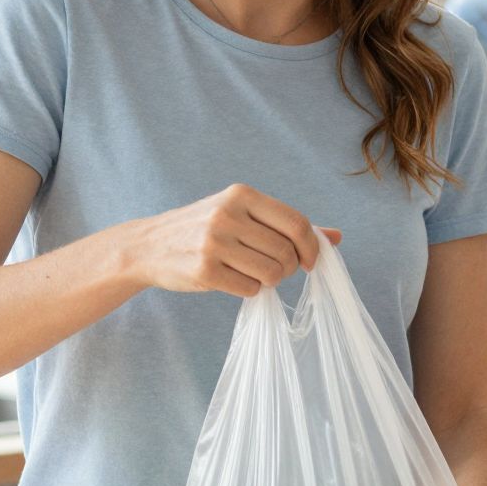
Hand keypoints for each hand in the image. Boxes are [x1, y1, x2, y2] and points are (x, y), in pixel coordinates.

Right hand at [133, 184, 339, 297]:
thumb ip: (288, 225)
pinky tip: (234, 280)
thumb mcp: (242, 214)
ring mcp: (213, 242)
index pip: (296, 222)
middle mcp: (227, 215)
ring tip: (253, 274)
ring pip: (272, 273)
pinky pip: (250, 289)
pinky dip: (250, 290)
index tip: (310, 261)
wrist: (148, 246)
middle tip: (274, 270)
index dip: (312, 246)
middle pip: (286, 251)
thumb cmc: (205, 229)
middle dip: (288, 267)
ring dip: (270, 281)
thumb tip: (338, 237)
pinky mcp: (204, 271)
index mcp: (241, 195)